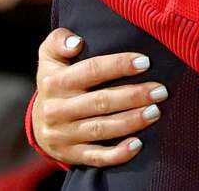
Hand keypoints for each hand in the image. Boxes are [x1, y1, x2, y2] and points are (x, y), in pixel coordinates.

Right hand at [33, 28, 165, 166]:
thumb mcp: (50, 56)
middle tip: (160, 91)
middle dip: (133, 96)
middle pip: (100, 102)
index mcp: (54, 82)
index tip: (145, 62)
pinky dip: (117, 154)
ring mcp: (63, 135)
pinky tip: (138, 144)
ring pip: (101, 129)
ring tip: (156, 112)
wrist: (37, 121)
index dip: (119, 65)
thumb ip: (59, 41)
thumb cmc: (55, 79)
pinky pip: (96, 157)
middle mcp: (57, 110)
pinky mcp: (70, 155)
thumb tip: (76, 42)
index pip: (91, 71)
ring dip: (131, 122)